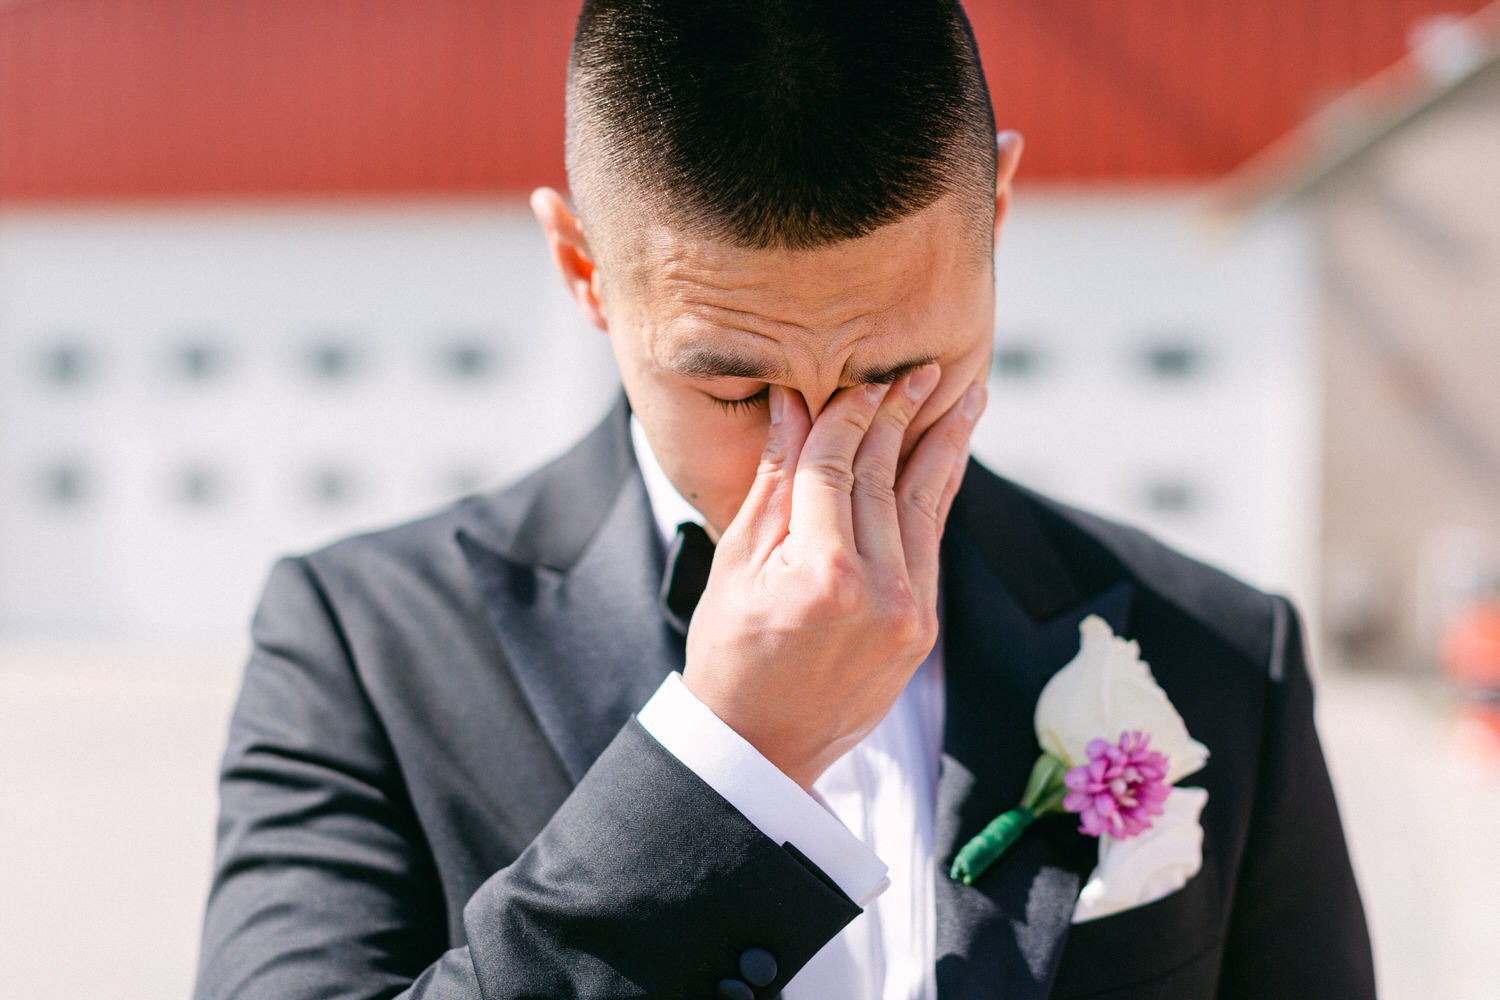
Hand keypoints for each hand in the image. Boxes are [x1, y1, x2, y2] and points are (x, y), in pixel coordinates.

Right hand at [682, 365, 986, 788]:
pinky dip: (939, 496)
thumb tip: (793, 408)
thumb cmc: (729, 654)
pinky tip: (948, 459)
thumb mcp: (736, 566)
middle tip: (921, 367)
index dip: (845, 416)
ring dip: (944, 445)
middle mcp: (878, 591)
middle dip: (901, 416)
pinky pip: (932, 544)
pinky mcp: (924, 628)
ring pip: (924, 507)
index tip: (859, 377)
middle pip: (886, 479)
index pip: (836, 468)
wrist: (761, 747)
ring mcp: (910, 613)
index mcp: (822, 574)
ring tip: (965, 395)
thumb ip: (774, 484)